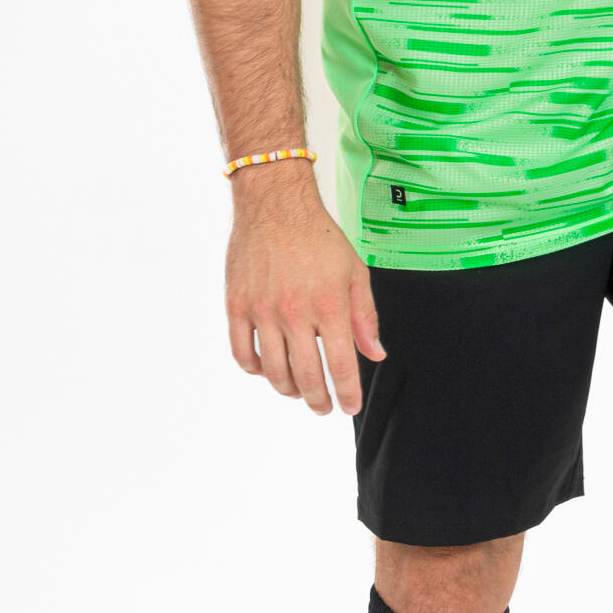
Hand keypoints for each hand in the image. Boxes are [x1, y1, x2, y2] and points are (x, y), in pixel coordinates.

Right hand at [224, 166, 385, 414]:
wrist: (275, 205)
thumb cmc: (319, 237)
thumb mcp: (355, 272)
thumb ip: (365, 317)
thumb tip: (375, 354)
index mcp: (329, 305)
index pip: (341, 366)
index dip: (347, 394)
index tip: (349, 407)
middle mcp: (295, 312)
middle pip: (306, 376)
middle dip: (319, 400)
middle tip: (323, 407)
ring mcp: (262, 310)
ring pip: (273, 371)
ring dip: (288, 389)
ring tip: (298, 391)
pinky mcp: (237, 305)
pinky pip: (242, 353)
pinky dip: (255, 369)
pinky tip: (267, 369)